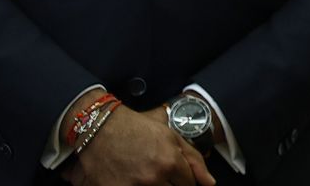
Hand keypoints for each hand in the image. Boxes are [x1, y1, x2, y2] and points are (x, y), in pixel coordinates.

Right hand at [59, 104, 214, 185]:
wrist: (100, 129)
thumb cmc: (137, 129)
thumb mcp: (171, 136)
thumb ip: (194, 160)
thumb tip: (210, 183)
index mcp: (170, 162)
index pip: (189, 185)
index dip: (185, 181)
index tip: (177, 176)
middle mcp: (154, 177)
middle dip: (171, 184)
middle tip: (160, 174)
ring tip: (146, 174)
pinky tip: (133, 180)